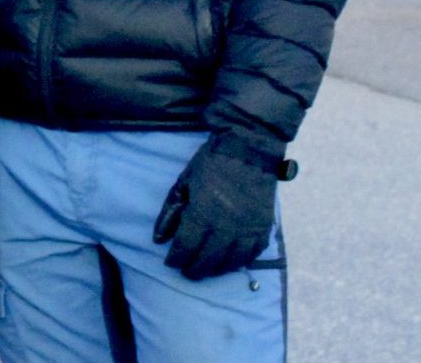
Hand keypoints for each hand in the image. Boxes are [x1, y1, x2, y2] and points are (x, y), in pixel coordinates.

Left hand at [153, 133, 284, 280]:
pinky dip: (240, 262)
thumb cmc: (210, 164)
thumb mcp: (182, 183)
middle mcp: (227, 226)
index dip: (176, 258)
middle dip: (194, 270)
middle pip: (208, 259)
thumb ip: (169, 212)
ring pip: (231, 262)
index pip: (186, 246)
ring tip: (206, 270)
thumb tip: (158, 240)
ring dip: (217, 270)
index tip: (170, 263)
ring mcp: (248, 229)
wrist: (248, 151)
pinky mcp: (264, 227)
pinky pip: (253, 254)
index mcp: (203, 213)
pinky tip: (230, 263)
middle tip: (187, 273)